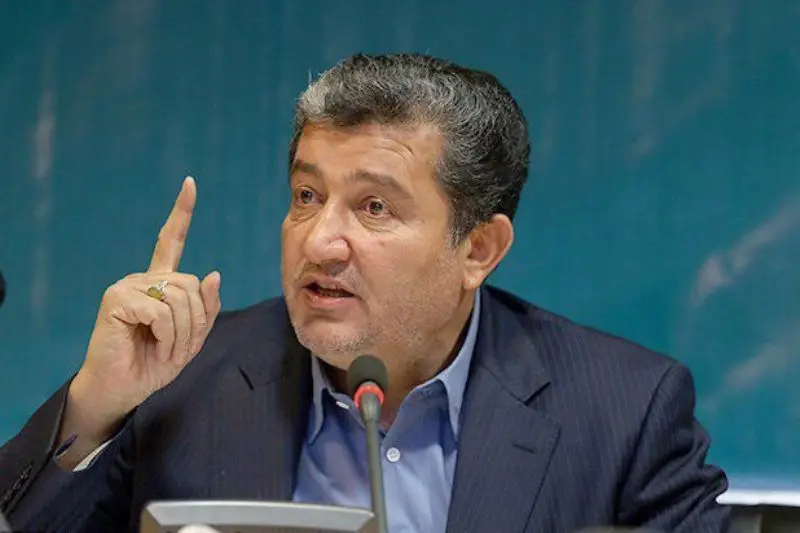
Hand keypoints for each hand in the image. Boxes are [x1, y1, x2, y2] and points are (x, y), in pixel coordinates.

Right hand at [57, 177, 220, 466]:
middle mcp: (143, 278)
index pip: (171, 241)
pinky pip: (162, 311)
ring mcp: (128, 286)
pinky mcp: (117, 299)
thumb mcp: (192, 337)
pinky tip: (153, 346)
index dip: (181, 212)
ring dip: (183, 333)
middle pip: (193, 284)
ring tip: (166, 351)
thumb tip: (213, 272)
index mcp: (160, 282)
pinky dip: (168, 336)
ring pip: (181, 298)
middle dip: (197, 322)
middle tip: (180, 349)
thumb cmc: (154, 363)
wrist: (124, 388)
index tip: (190, 183)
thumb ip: (206, 307)